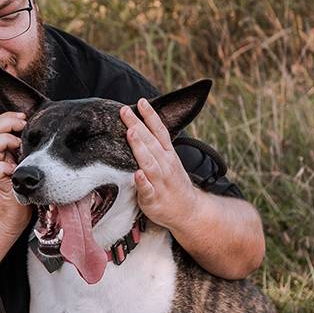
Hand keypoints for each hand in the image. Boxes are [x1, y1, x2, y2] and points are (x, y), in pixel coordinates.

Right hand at [0, 110, 31, 235]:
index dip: (9, 116)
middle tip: (23, 125)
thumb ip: (32, 142)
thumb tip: (47, 123)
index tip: (26, 116)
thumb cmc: (30, 182)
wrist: (19, 210)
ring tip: (18, 145)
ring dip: (4, 142)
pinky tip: (16, 169)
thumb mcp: (31, 157)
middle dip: (6, 123)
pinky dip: (4, 168)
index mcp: (5, 146)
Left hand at [119, 98, 195, 229]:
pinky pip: (147, 190)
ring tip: (130, 133)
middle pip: (150, 143)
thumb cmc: (172, 183)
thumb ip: (154, 145)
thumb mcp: (168, 160)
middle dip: (137, 126)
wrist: (188, 211)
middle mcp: (165, 165)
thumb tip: (138, 127)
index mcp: (167, 154)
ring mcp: (160, 182)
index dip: (150, 116)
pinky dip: (142, 182)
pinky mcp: (153, 199)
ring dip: (139, 148)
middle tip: (124, 112)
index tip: (141, 101)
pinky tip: (137, 174)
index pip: (159, 131)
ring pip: (149, 163)